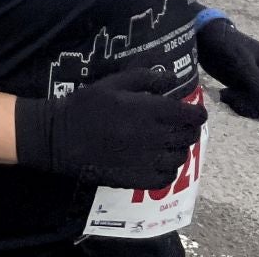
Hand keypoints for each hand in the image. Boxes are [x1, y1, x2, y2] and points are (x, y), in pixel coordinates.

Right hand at [13, 65, 206, 188]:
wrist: (61, 137)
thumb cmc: (86, 105)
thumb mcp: (113, 82)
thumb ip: (145, 78)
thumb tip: (171, 78)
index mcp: (149, 111)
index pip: (189, 115)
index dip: (197, 113)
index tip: (194, 111)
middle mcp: (154, 137)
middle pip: (189, 136)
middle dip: (188, 129)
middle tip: (179, 124)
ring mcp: (148, 161)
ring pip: (180, 157)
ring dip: (179, 148)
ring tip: (167, 142)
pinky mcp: (139, 179)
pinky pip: (167, 176)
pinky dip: (168, 168)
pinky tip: (158, 160)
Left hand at [196, 18, 258, 134]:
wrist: (204, 39)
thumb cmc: (224, 43)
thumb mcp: (239, 60)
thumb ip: (255, 79)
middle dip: (253, 109)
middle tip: (231, 100)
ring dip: (242, 107)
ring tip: (225, 94)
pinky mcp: (249, 90)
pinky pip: (249, 108)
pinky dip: (236, 105)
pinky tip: (224, 94)